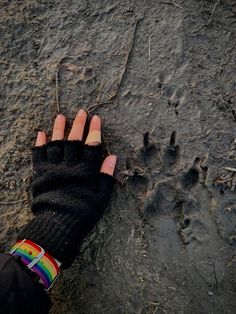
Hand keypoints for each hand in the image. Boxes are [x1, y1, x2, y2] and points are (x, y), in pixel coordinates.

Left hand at [19, 110, 116, 267]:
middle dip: (78, 125)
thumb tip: (113, 157)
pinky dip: (39, 144)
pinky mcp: (40, 174)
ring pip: (56, 144)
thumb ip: (106, 176)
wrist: (58, 225)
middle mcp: (69, 166)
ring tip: (61, 116)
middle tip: (81, 112)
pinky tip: (41, 134)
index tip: (96, 119)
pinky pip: (39, 156)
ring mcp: (53, 169)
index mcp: (85, 171)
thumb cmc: (82, 213)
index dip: (94, 131)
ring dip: (58, 129)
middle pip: (74, 141)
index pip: (91, 146)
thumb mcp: (101, 198)